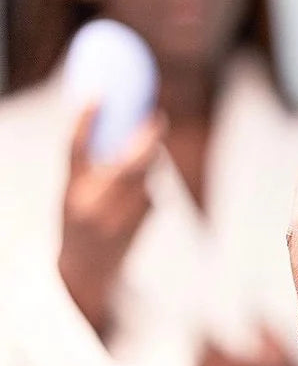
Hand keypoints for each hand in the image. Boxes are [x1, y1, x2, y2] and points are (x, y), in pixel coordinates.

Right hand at [58, 105, 164, 336]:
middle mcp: (92, 205)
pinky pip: (152, 197)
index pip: (74, 148)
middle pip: (128, 164)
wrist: (88, 271)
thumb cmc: (79, 223)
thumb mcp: (75, 193)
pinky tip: (134, 209)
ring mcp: (118, 219)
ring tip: (134, 181)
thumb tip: (125, 129)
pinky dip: (148, 193)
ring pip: (146, 179)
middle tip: (158, 119)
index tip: (98, 93)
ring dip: (149, 167)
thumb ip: (92, 166)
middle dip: (147, 139)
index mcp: (71, 190)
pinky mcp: (139, 227)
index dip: (85, 119)